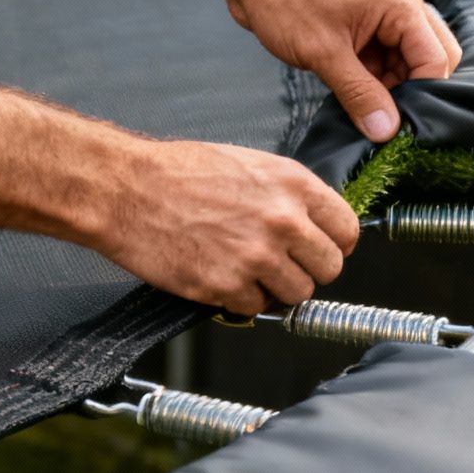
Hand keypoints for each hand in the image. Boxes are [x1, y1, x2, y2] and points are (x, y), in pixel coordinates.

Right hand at [90, 139, 358, 314]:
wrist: (127, 189)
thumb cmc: (179, 171)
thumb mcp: (250, 164)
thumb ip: (289, 195)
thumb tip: (316, 223)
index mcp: (293, 185)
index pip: (346, 229)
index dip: (335, 243)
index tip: (322, 249)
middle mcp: (283, 222)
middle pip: (329, 268)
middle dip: (308, 270)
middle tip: (283, 264)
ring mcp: (256, 257)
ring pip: (297, 295)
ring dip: (276, 289)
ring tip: (248, 270)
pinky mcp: (226, 287)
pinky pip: (255, 308)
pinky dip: (241, 300)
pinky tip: (222, 277)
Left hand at [226, 0, 461, 141]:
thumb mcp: (324, 54)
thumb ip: (360, 95)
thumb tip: (386, 130)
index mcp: (401, 3)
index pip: (435, 60)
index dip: (422, 96)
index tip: (401, 126)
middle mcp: (400, 3)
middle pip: (428, 58)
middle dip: (409, 90)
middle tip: (382, 117)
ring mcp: (383, 12)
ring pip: (405, 61)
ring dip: (388, 87)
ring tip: (361, 108)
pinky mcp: (365, 21)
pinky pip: (383, 56)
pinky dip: (373, 78)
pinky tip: (352, 93)